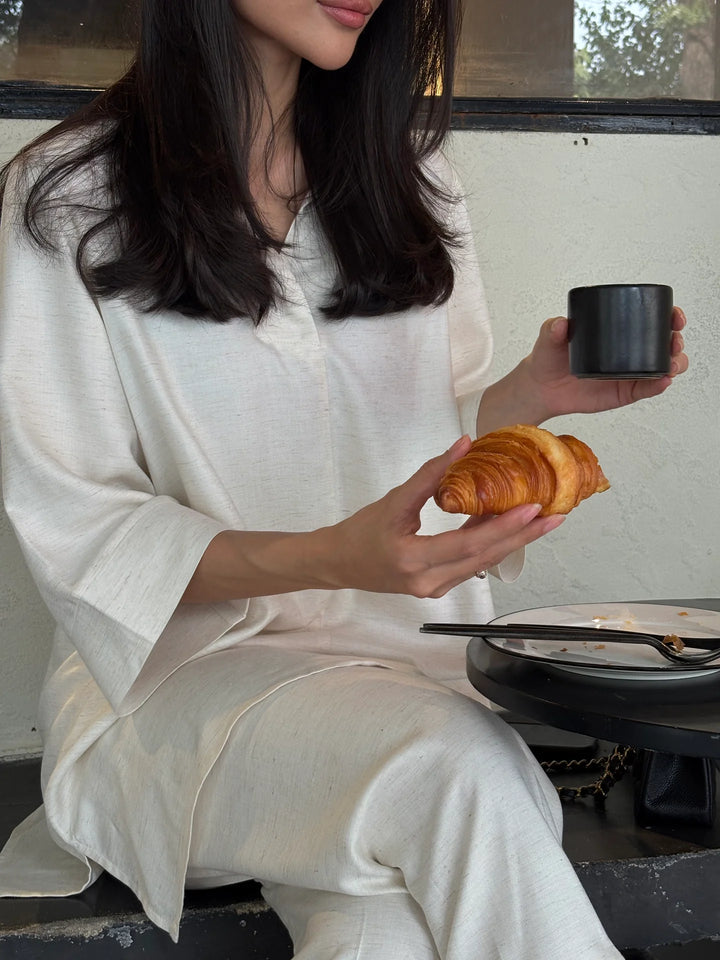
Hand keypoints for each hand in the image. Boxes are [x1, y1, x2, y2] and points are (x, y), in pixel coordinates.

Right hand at [321, 436, 564, 598]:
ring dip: (512, 541)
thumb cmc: (362, 530)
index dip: (504, 526)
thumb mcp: (394, 499)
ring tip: (541, 522)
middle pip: (485, 557)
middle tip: (554, 517)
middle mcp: (428, 582)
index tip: (533, 508)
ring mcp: (434, 589)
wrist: (340, 563)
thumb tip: (464, 444)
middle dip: (523, 536)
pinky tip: (508, 528)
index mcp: (413, 559)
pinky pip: (472, 566)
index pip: (469, 543)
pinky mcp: (438, 588)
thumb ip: (431, 474)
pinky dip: (491, 546)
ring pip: (483, 563)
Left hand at [521, 306, 687, 420]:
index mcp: (617, 332)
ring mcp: (628, 373)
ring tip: (672, 365)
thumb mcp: (550, 337)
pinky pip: (646, 389)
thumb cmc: (549, 357)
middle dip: (676, 341)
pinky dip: (657, 386)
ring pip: (662, 368)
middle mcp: (628, 352)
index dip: (668, 317)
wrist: (542, 387)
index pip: (650, 321)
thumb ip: (553, 328)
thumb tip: (561, 324)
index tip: (674, 316)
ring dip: (674, 364)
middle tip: (674, 341)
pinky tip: (663, 381)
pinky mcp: (624, 392)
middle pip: (663, 344)